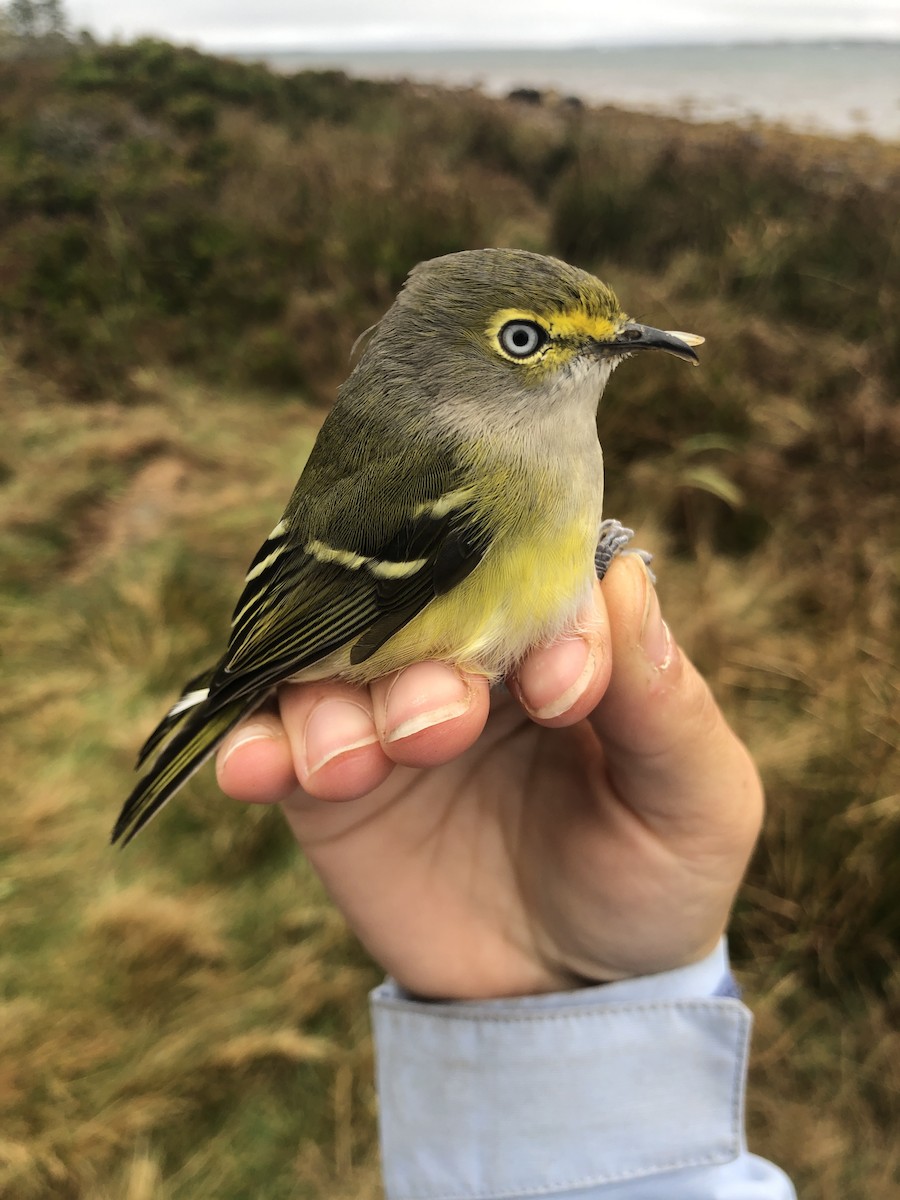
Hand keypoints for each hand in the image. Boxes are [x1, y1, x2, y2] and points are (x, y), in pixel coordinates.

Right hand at [216, 555, 762, 999]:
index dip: (534, 612)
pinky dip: (255, 744)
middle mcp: (467, 662)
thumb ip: (665, 700)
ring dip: (330, 705)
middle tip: (442, 728)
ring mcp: (390, 718)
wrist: (569, 993)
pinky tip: (257, 773)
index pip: (532, 576)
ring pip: (329, 665)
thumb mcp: (700, 804)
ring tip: (355, 768)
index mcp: (559, 642)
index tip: (554, 691)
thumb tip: (619, 578)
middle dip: (415, 657)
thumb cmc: (653, 879)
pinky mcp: (331, 786)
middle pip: (410, 604)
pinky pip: (272, 741)